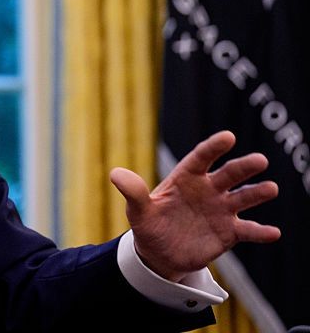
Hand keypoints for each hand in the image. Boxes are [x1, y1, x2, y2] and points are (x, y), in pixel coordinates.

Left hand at [110, 130, 279, 281]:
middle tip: (259, 161)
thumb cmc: (150, 225)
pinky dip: (261, 232)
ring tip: (270, 189)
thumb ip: (133, 192)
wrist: (160, 253)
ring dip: (257, 193)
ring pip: (243, 197)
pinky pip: (248, 230)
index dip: (214, 147)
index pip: (201, 157)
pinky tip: (273, 233)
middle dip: (244, 167)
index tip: (228, 137)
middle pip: (228, 174)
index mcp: (186, 177)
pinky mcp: (230, 232)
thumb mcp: (138, 210)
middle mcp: (209, 189)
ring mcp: (221, 210)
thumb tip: (116, 173)